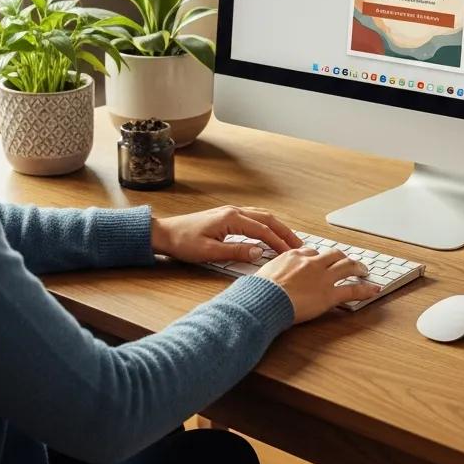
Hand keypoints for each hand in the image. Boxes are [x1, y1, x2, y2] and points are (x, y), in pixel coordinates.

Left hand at [150, 205, 303, 263]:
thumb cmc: (183, 242)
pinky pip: (253, 217)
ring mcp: (230, 211)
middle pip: (267, 218)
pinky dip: (266, 223)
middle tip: (299, 245)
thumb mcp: (209, 252)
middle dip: (284, 231)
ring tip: (289, 239)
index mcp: (231, 218)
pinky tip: (269, 232)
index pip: (263, 230)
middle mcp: (233, 211)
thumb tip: (259, 252)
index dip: (279, 242)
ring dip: (277, 226)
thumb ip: (236, 252)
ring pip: (261, 215)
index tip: (292, 253)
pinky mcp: (226, 216)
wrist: (164, 233)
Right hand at [257, 247, 381, 322]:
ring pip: (346, 266)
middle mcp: (311, 262)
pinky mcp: (329, 294)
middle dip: (342, 257)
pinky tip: (374, 290)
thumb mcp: (263, 273)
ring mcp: (322, 277)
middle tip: (348, 261)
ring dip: (357, 267)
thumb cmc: (260, 290)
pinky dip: (365, 290)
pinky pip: (352, 290)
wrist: (265, 298)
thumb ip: (271, 272)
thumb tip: (265, 278)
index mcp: (294, 255)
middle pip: (332, 254)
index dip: (318, 257)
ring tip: (364, 270)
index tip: (321, 260)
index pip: (310, 251)